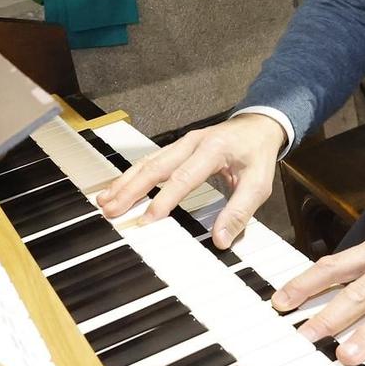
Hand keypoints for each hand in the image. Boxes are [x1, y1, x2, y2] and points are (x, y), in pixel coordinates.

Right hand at [94, 112, 286, 244]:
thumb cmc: (256, 155)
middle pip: (156, 167)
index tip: (147, 219)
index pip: (184, 177)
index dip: (164, 200)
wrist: (259, 125)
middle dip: (131, 190)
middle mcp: (192, 142)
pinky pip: (150, 161)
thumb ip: (240, 212)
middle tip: (112, 210)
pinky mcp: (176, 148)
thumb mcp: (258, 184)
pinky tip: (118, 188)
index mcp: (213, 149)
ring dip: (126, 182)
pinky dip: (132, 175)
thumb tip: (220, 239)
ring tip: (105, 201)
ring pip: (148, 162)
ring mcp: (181, 143)